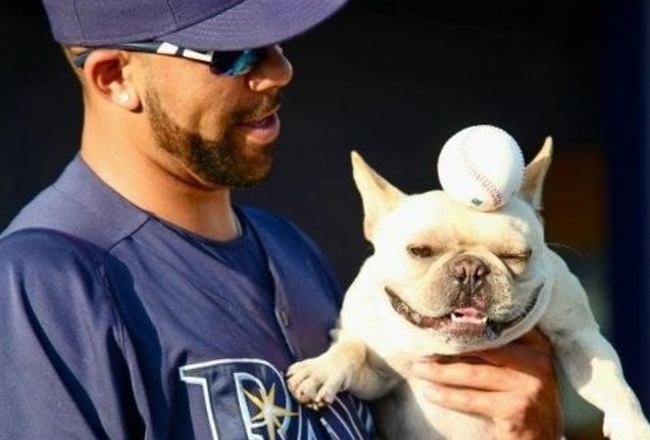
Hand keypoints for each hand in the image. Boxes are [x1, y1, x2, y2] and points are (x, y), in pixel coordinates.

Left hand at [411, 328, 562, 439]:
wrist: (542, 439)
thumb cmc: (525, 399)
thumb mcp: (521, 369)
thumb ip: (501, 349)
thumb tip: (456, 330)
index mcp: (537, 346)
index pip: (499, 328)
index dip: (469, 324)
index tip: (443, 321)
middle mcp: (537, 363)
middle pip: (482, 349)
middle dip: (449, 347)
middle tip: (422, 344)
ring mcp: (528, 387)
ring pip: (472, 373)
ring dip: (440, 371)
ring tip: (418, 368)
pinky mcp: (516, 411)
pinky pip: (472, 400)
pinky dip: (447, 396)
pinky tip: (430, 392)